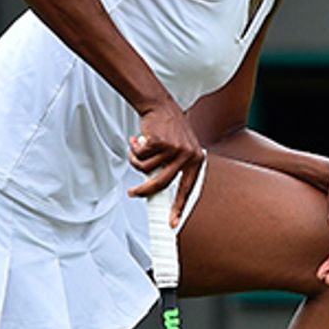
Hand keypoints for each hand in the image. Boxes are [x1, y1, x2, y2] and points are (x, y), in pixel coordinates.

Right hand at [126, 99, 205, 226]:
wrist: (160, 105)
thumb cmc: (168, 130)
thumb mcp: (179, 149)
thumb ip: (173, 169)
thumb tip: (159, 193)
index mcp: (196, 160)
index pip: (187, 189)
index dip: (178, 207)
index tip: (171, 223)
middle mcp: (188, 155)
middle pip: (161, 183)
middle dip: (144, 190)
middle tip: (132, 193)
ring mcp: (175, 148)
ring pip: (146, 168)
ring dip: (136, 160)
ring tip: (137, 148)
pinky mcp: (160, 141)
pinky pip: (140, 156)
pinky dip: (134, 149)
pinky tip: (137, 139)